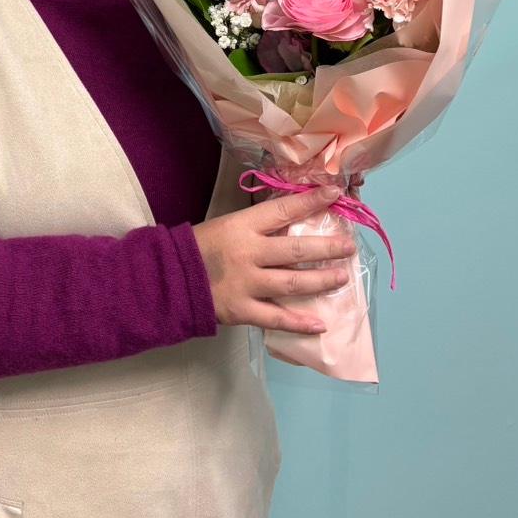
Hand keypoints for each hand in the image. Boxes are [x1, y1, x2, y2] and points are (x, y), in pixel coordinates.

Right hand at [191, 185, 355, 335]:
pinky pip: (277, 319)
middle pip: (297, 250)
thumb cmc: (199, 247)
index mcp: (243, 226)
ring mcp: (247, 283)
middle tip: (349, 246)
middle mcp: (249, 253)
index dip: (311, 201)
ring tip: (342, 277)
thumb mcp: (227, 225)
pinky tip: (320, 323)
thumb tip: (294, 223)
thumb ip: (258, 226)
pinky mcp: (242, 310)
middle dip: (327, 248)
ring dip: (321, 281)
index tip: (335, 194)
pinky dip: (300, 323)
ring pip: (293, 283)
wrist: (169, 279)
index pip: (284, 210)